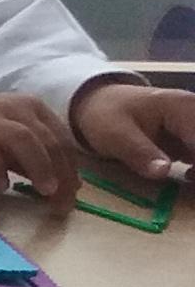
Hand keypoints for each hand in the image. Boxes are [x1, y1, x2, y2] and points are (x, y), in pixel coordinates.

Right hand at [0, 89, 82, 202]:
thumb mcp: (5, 141)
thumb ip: (29, 157)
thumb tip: (58, 183)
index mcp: (28, 108)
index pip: (59, 139)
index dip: (71, 168)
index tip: (73, 195)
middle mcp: (12, 109)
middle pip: (47, 140)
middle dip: (61, 172)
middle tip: (63, 202)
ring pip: (23, 140)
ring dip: (39, 167)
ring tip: (44, 192)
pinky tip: (0, 187)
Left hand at [74, 79, 194, 184]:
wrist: (100, 104)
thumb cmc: (106, 116)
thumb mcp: (115, 135)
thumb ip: (140, 153)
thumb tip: (164, 172)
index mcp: (183, 108)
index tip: (192, 178)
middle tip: (189, 182)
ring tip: (189, 183)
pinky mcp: (191, 137)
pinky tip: (189, 179)